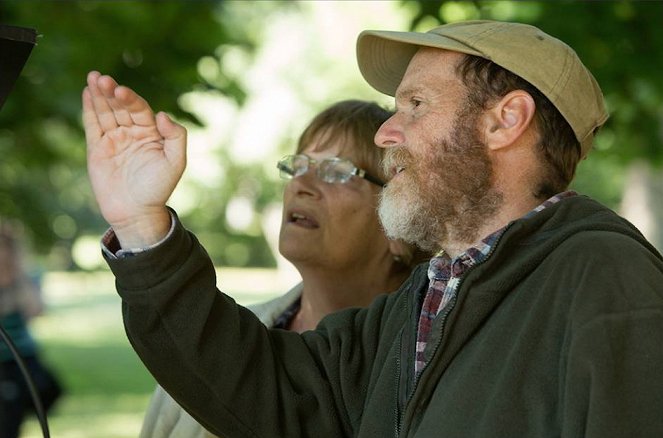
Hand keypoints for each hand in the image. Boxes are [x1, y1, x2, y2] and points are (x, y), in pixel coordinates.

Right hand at [83, 71, 185, 247]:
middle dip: (112, 92)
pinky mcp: (97, 148)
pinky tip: (88, 92)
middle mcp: (133, 132)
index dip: (130, 98)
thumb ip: (176, 137)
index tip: (121, 91)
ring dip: (99, 95)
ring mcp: (114, 139)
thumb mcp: (176, 163)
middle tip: (102, 79)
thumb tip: (162, 114)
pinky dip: (90, 109)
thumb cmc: (159, 188)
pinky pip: (93, 125)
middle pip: (121, 106)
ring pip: (106, 112)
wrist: (136, 212)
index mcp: (152, 133)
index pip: (139, 109)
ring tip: (93, 77)